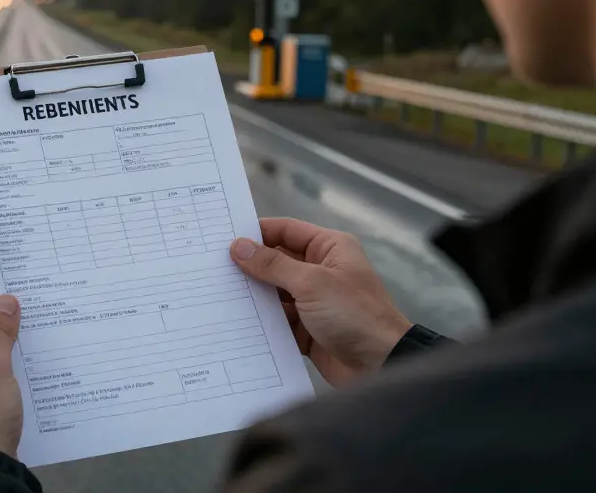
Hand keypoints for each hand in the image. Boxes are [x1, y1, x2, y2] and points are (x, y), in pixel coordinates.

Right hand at [230, 218, 411, 387]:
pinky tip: (235, 321)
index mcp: (329, 249)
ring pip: (274, 292)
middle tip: (213, 268)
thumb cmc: (354, 314)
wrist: (382, 366)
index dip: (257, 233)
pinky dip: (261, 321)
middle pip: (276, 262)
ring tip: (217, 295)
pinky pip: (277, 320)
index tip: (224, 238)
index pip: (286, 231)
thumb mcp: (311, 283)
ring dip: (253, 295)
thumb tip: (239, 247)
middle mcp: (320, 271)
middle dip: (249, 266)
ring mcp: (313, 301)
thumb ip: (272, 265)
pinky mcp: (307, 329)